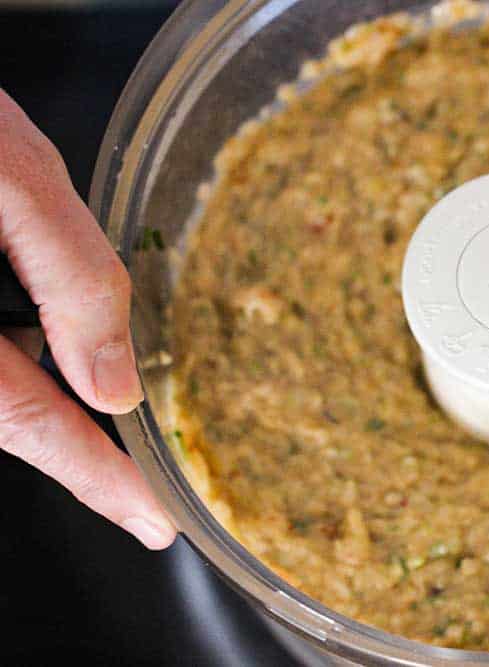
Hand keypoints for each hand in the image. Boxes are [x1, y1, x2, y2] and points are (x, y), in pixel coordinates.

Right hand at [0, 89, 174, 549]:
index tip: (151, 520)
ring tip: (98, 418)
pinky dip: (7, 354)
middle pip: (0, 413)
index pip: (27, 421)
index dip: (96, 476)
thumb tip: (115, 381)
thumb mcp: (8, 168)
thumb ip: (70, 272)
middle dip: (70, 444)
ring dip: (32, 395)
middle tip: (135, 481)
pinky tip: (35, 336)